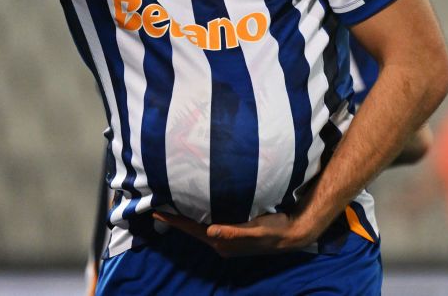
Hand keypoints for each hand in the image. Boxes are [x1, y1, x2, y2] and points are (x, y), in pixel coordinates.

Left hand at [152, 211, 315, 256]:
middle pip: (192, 229)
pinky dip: (199, 218)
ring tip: (172, 205)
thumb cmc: (275, 229)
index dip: (173, 220)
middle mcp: (221, 243)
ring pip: (199, 228)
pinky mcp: (233, 234)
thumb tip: (210, 230)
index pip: (192, 229)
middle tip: (158, 205)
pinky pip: (210, 226)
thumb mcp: (257, 229)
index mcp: (222, 242)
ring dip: (186, 218)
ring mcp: (227, 240)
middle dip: (175, 219)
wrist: (292, 234)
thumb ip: (234, 231)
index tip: (155, 211)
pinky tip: (197, 209)